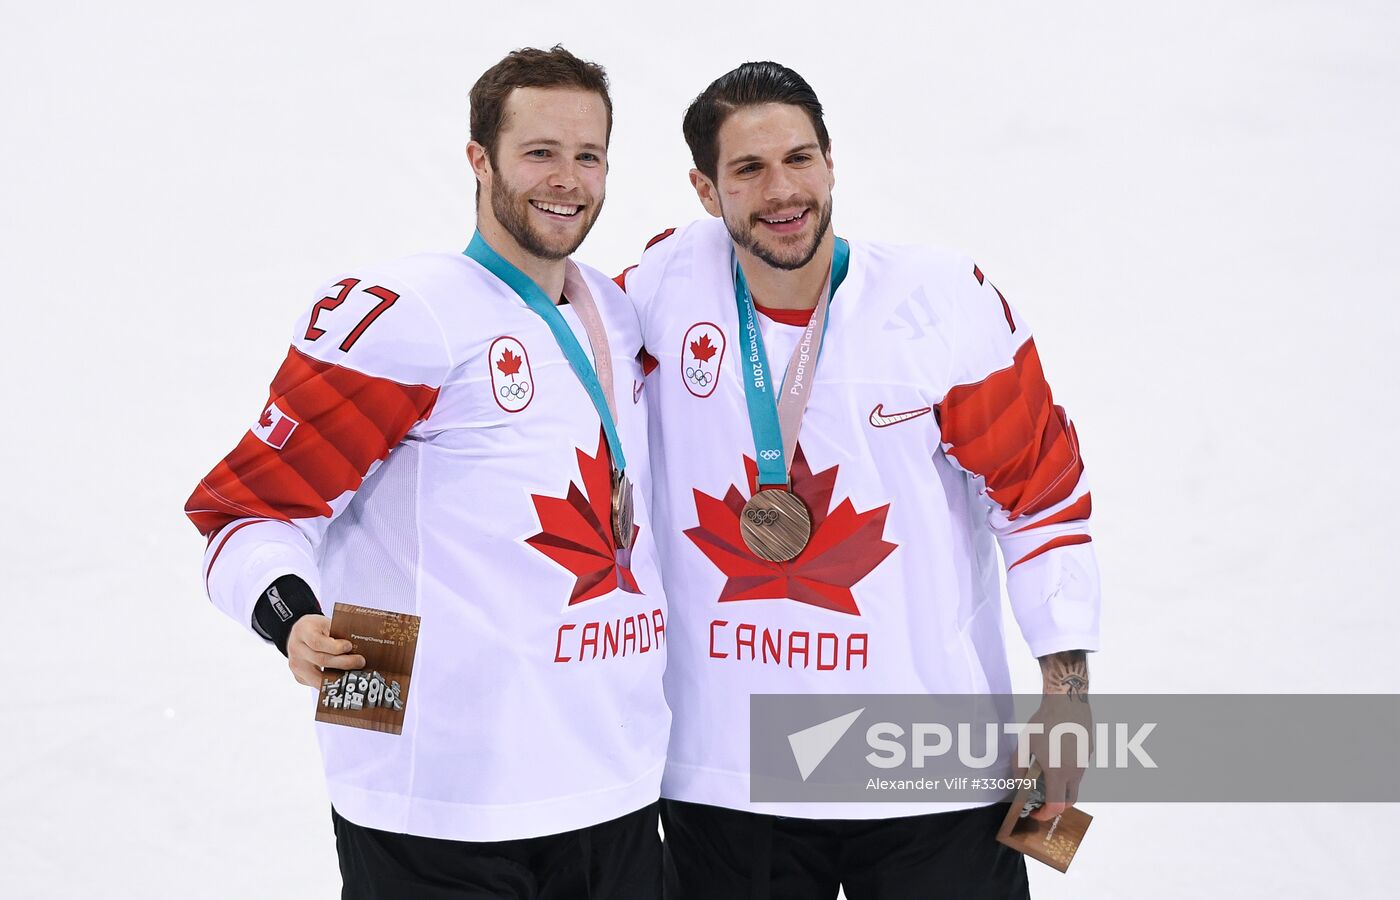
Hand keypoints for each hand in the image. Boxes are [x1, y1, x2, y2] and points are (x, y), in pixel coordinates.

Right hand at [286, 614, 364, 688]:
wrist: (299, 634)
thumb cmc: (316, 628)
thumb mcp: (325, 623)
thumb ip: (338, 633)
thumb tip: (360, 645)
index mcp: (303, 631)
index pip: (317, 642)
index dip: (335, 647)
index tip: (349, 646)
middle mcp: (296, 649)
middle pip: (321, 660)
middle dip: (344, 662)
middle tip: (360, 661)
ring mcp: (296, 665)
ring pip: (319, 677)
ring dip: (339, 677)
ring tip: (355, 673)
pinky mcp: (299, 677)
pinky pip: (317, 683)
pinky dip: (332, 682)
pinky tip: (344, 678)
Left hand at [1017, 693, 1092, 820]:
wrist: (1068, 701)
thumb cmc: (1044, 722)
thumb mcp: (1025, 744)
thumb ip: (1019, 766)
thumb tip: (1020, 782)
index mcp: (1058, 772)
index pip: (1056, 806)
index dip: (1045, 814)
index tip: (1035, 811)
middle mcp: (1075, 772)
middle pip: (1069, 801)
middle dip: (1055, 806)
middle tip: (1041, 800)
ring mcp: (1084, 763)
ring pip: (1074, 785)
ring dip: (1061, 787)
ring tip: (1045, 774)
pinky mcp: (1088, 753)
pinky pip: (1078, 770)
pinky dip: (1067, 772)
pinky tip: (1056, 756)